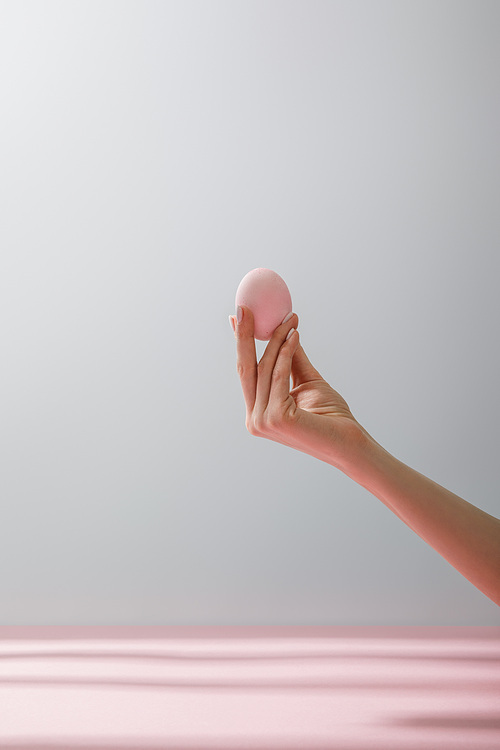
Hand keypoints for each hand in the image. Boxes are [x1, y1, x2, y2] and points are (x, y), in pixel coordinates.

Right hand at [230, 306, 366, 470]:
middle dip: (243, 336)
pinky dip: (286, 352)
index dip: (240, 344)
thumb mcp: (306, 381)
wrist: (350, 443)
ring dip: (277, 339)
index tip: (238, 317)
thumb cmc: (330, 416)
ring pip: (265, 368)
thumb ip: (290, 359)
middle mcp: (254, 419)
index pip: (246, 373)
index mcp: (257, 413)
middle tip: (244, 308)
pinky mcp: (275, 418)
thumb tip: (282, 329)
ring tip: (290, 319)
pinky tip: (295, 335)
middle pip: (245, 369)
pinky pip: (279, 375)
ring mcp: (262, 421)